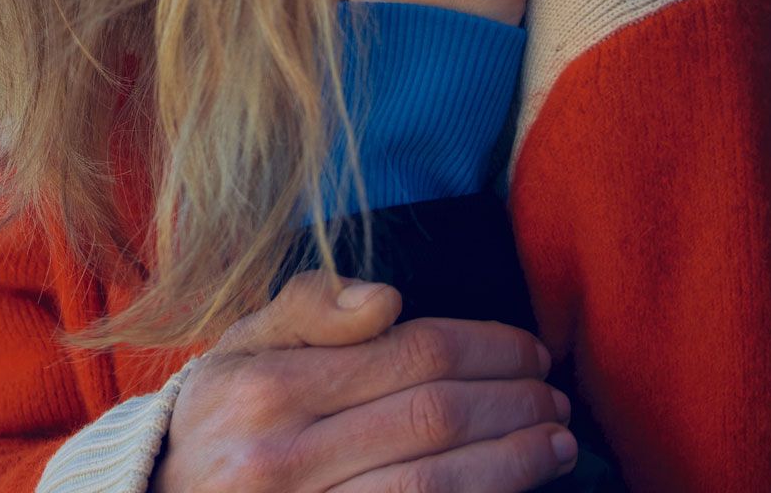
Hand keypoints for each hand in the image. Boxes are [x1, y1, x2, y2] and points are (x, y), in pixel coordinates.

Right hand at [153, 272, 576, 492]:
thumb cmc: (215, 423)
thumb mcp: (238, 349)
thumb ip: (308, 310)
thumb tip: (389, 297)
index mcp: (268, 388)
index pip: (412, 353)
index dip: (490, 349)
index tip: (531, 352)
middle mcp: (283, 457)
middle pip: (435, 418)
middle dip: (514, 404)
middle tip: (554, 398)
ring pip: (437, 486)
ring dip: (514, 463)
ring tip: (556, 445)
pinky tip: (512, 490)